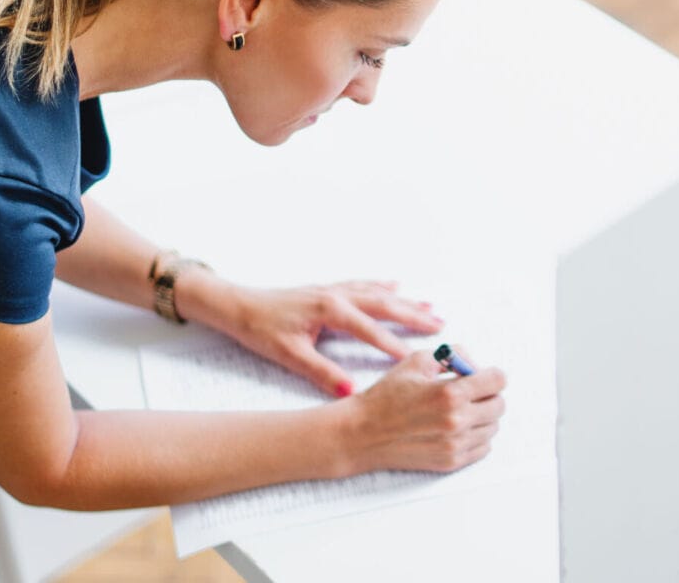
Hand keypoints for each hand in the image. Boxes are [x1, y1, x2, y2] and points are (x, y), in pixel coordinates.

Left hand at [223, 280, 443, 397]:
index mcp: (330, 311)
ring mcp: (333, 290)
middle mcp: (336, 296)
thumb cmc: (260, 329)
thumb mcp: (290, 356)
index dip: (395, 345)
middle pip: (384, 304)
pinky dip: (383, 286)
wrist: (237, 305)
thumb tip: (350, 393)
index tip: (418, 358)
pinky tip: (396, 285)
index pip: (371, 330)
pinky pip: (363, 285)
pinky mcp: (327, 290)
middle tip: (441, 326)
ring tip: (431, 308)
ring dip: (405, 302)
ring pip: (378, 293)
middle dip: (413, 316)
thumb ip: (322, 373)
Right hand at [339, 347, 505, 472]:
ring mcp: (455, 445)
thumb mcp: (416, 361)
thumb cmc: (387, 395)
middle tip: (470, 392)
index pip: (498, 381)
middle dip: (487, 394)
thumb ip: (452, 355)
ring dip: (482, 416)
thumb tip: (474, 364)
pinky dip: (476, 436)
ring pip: (493, 427)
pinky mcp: (451, 462)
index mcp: (450, 393)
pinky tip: (457, 428)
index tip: (482, 376)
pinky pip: (484, 448)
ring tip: (459, 410)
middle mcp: (457, 421)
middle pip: (499, 405)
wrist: (363, 433)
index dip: (491, 374)